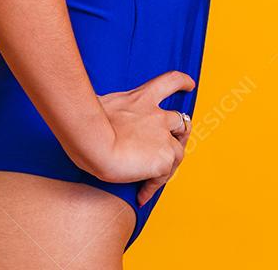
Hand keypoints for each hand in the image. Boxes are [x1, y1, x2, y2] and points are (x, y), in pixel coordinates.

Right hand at [74, 69, 195, 202]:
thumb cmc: (88, 123)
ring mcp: (163, 137)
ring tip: (153, 178)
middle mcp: (157, 116)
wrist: (94, 140)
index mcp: (142, 98)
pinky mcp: (164, 159)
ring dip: (169, 164)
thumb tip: (101, 121)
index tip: (190, 84)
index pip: (170, 81)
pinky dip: (152, 187)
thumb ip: (112, 111)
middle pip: (182, 122)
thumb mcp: (102, 105)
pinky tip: (140, 195)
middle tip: (177, 142)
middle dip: (182, 133)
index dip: (182, 82)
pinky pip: (163, 177)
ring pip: (178, 152)